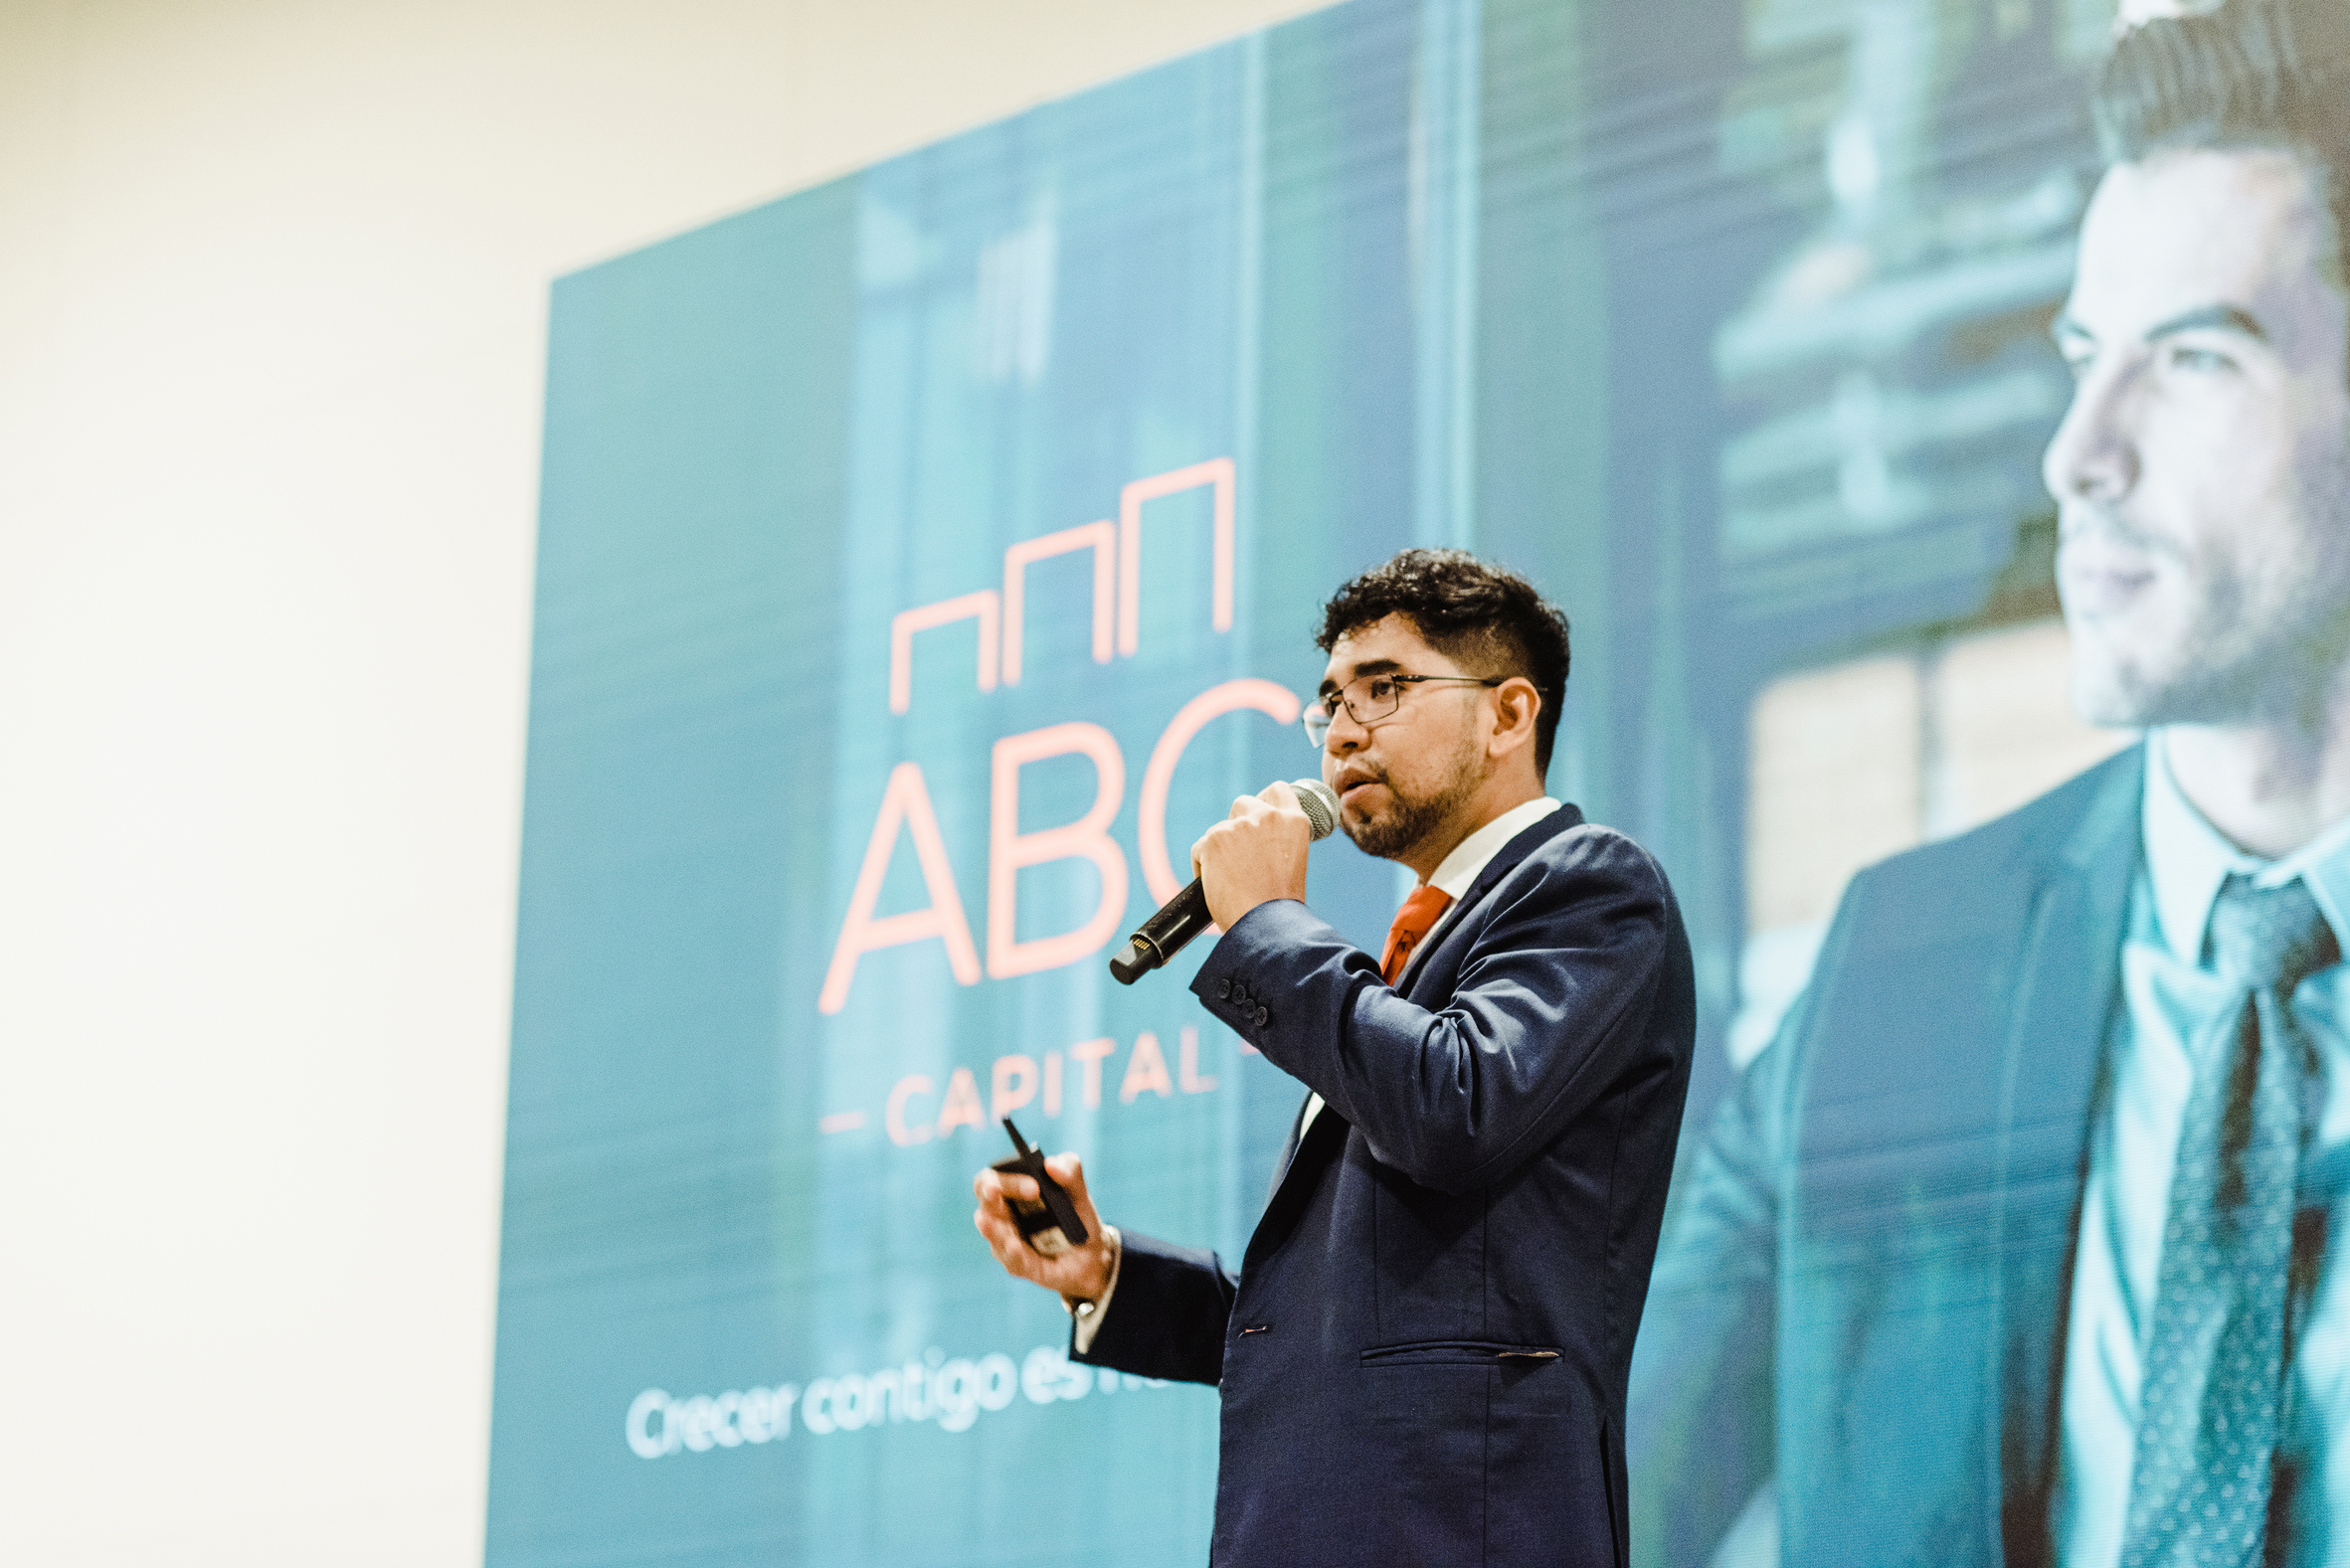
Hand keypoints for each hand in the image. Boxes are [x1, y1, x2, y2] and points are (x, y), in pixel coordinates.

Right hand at [972, 1152, 1115, 1300]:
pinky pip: (1013, 1261)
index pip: (991, 1180)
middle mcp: (1004, 1218)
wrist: (1093, 1253)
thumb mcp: (1079, 1192)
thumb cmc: (1076, 1217)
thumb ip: (1070, 1171)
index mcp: (1011, 1194)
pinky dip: (1012, 1254)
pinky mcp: (1021, 1267)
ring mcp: (1009, 1244)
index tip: (1034, 1186)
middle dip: (989, 1196)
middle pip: (985, 1204)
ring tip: (991, 1223)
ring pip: (993, 1236)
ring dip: (993, 1229)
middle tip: (996, 1191)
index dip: (1006, 1179)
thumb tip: (1051, 1164)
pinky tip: (1014, 1246)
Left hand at [1189, 780, 1312, 930]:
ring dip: (1219, 850)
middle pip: (1242, 803)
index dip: (1264, 800)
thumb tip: (1252, 839)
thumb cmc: (1278, 905)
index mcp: (1293, 822)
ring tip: (1229, 881)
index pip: (1278, 791)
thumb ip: (1275, 841)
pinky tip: (1216, 887)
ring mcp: (1239, 826)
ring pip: (1218, 829)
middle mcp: (1267, 816)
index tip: (1257, 813)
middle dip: (1236, 824)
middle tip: (1237, 855)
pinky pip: (1199, 849)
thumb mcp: (1290, 862)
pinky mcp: (1213, 839)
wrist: (1266, 925)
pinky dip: (1202, 866)